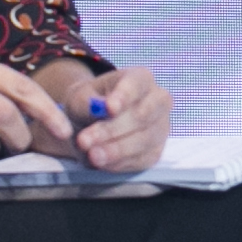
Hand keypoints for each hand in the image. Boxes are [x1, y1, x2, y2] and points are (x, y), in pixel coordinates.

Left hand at [31, 61, 170, 172]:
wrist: (92, 123)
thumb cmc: (89, 105)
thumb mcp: (80, 99)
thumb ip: (88, 103)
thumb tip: (100, 108)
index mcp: (141, 78)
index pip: (137, 84)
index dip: (124, 96)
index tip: (109, 108)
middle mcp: (158, 101)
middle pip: (142, 115)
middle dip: (112, 130)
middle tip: (84, 140)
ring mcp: (161, 127)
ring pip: (143, 140)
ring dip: (115, 150)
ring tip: (91, 155)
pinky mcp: (155, 151)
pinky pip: (141, 159)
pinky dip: (119, 163)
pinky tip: (101, 162)